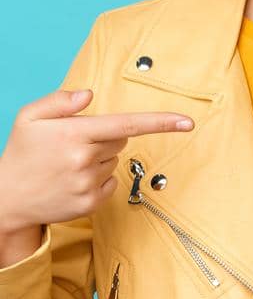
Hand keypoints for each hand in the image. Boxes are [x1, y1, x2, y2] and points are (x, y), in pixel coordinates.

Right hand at [0, 88, 193, 235]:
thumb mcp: (29, 118)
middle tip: (73, 146)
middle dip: (104, 137)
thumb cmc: (21, 153)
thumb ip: (59, 101)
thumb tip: (89, 94)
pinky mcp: (92, 203)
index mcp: (73, 134)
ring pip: (115, 160)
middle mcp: (84, 159)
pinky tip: (73, 181)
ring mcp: (88, 184)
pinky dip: (99, 179)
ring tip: (67, 165)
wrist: (5, 199)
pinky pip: (112, 182)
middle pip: (121, 140)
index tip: (188, 121)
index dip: (160, 122)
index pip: (126, 124)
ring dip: (99, 159)